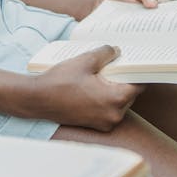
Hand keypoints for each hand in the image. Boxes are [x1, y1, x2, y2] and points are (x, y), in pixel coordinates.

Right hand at [28, 45, 142, 131]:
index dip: (138, 72)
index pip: (139, 85)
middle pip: (130, 94)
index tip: (136, 63)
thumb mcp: (85, 61)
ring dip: (114, 89)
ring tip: (102, 75)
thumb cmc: (60, 81)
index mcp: (115, 99)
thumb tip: (117, 51)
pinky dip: (105, 99)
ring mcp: (105, 123)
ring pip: (119, 102)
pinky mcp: (96, 125)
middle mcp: (114, 115)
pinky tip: (94, 86)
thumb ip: (105, 53)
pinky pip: (108, 110)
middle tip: (115, 65)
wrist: (38, 100)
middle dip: (124, 80)